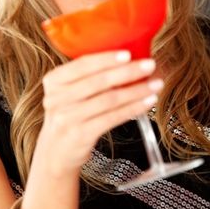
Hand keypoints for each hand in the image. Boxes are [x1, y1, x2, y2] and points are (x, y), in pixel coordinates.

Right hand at [34, 51, 162, 175]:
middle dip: (128, 72)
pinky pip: (112, 118)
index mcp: (54, 80)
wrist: (56, 154)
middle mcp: (56, 98)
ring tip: (155, 85)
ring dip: (136, 91)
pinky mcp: (80, 135)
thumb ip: (90, 77)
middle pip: (98, 81)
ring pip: (109, 99)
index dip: (106, 58)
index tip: (128, 54)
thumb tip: (131, 60)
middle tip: (150, 65)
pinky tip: (147, 102)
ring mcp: (67, 117)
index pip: (82, 64)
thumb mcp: (69, 93)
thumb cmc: (70, 116)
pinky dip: (133, 108)